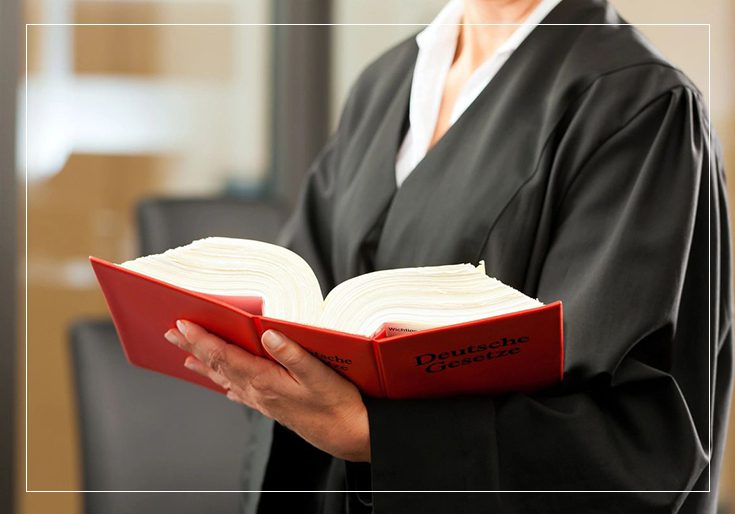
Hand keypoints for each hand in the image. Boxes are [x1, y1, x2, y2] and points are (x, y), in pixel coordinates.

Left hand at [164, 320, 370, 461]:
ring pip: (226, 379)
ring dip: (205, 366)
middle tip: (172, 335)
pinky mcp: (273, 407)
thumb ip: (292, 354)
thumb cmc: (338, 405)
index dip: (202, 339)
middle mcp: (259, 392)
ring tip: (187, 358)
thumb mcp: (319, 375)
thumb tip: (268, 334)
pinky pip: (241, 393)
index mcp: (266, 380)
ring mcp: (264, 401)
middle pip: (218, 366)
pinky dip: (227, 384)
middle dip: (194, 348)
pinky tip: (224, 385)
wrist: (349, 435)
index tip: (183, 324)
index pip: (225, 355)